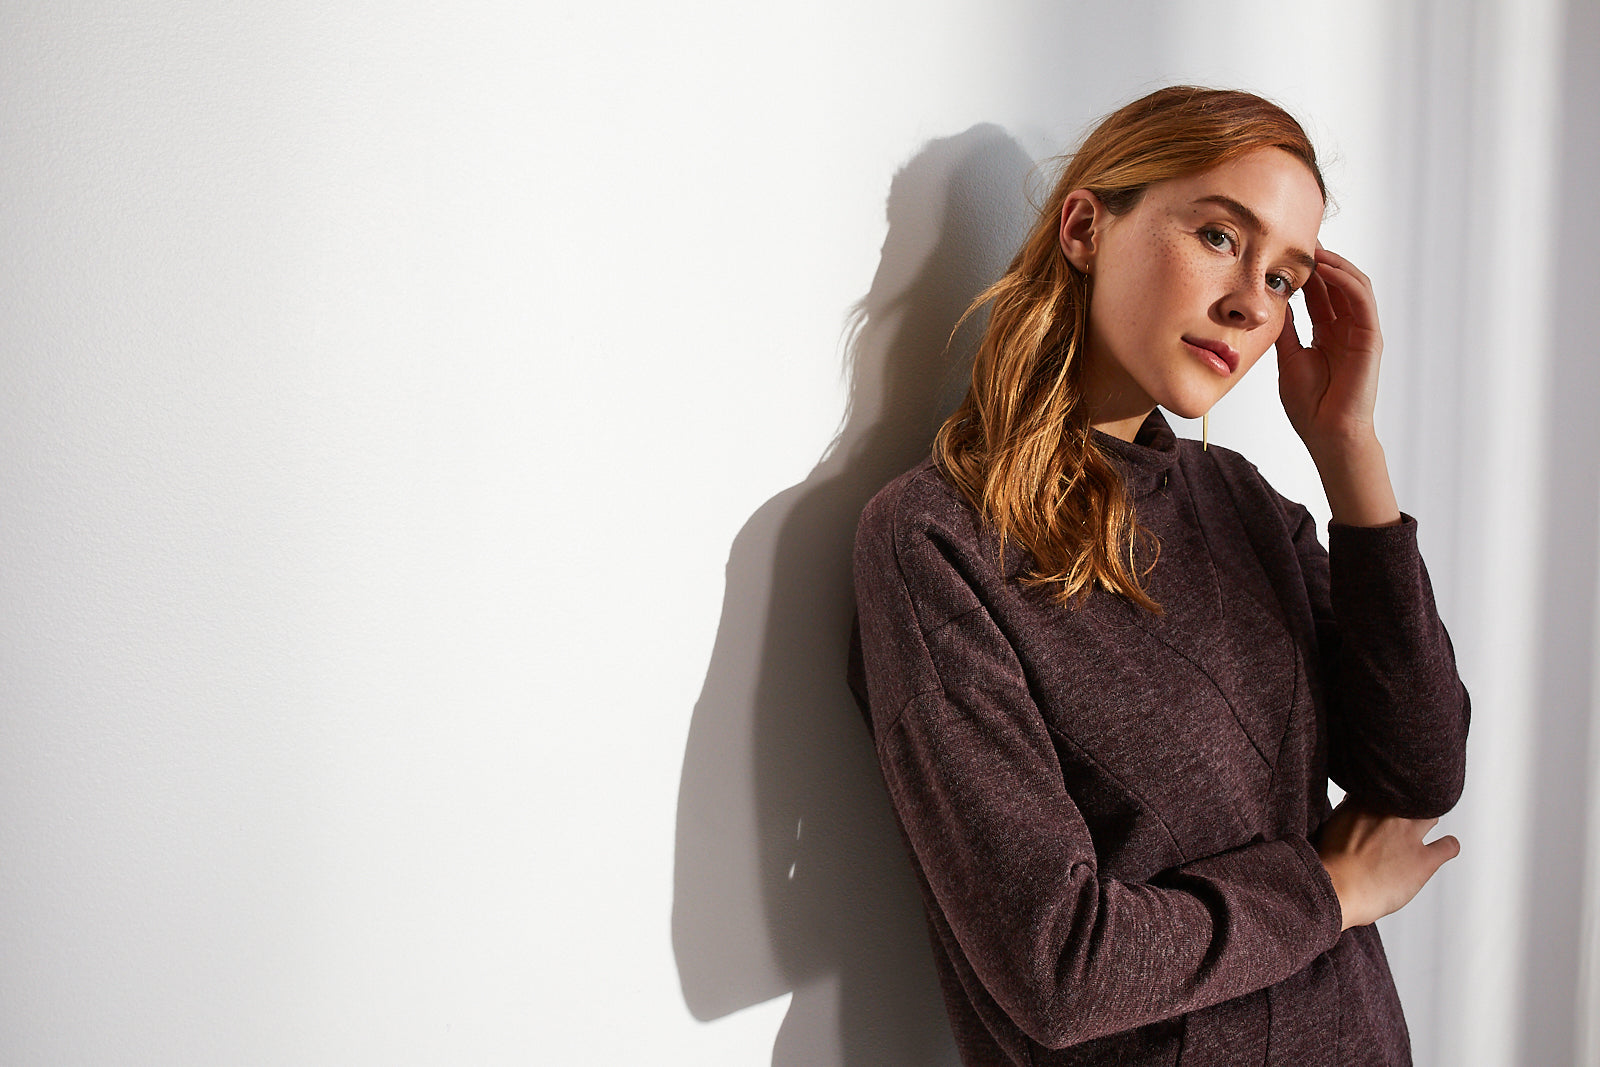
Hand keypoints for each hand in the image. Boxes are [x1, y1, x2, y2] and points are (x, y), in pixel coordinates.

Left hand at [1274, 247, 1400, 526]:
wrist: (1328, 434)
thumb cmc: (1309, 405)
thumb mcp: (1288, 358)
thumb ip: (1285, 330)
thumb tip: (1271, 301)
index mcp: (1327, 332)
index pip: (1318, 293)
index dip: (1304, 271)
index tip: (1283, 251)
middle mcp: (1346, 328)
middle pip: (1336, 283)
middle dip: (1320, 259)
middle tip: (1299, 237)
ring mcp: (1361, 331)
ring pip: (1353, 285)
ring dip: (1334, 264)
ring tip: (1313, 247)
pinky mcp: (1371, 338)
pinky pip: (1363, 301)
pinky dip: (1346, 281)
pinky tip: (1327, 269)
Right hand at [1315, 799, 1459, 931]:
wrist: (1338, 889)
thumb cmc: (1329, 865)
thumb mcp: (1329, 826)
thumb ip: (1346, 813)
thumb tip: (1353, 808)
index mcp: (1363, 802)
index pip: (1384, 788)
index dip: (1386, 796)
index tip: (1386, 803)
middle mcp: (1390, 814)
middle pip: (1410, 799)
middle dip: (1409, 805)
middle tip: (1405, 816)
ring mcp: (1409, 835)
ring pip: (1431, 816)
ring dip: (1428, 821)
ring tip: (1426, 827)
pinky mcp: (1424, 860)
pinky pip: (1448, 846)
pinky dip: (1450, 846)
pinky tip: (1448, 847)